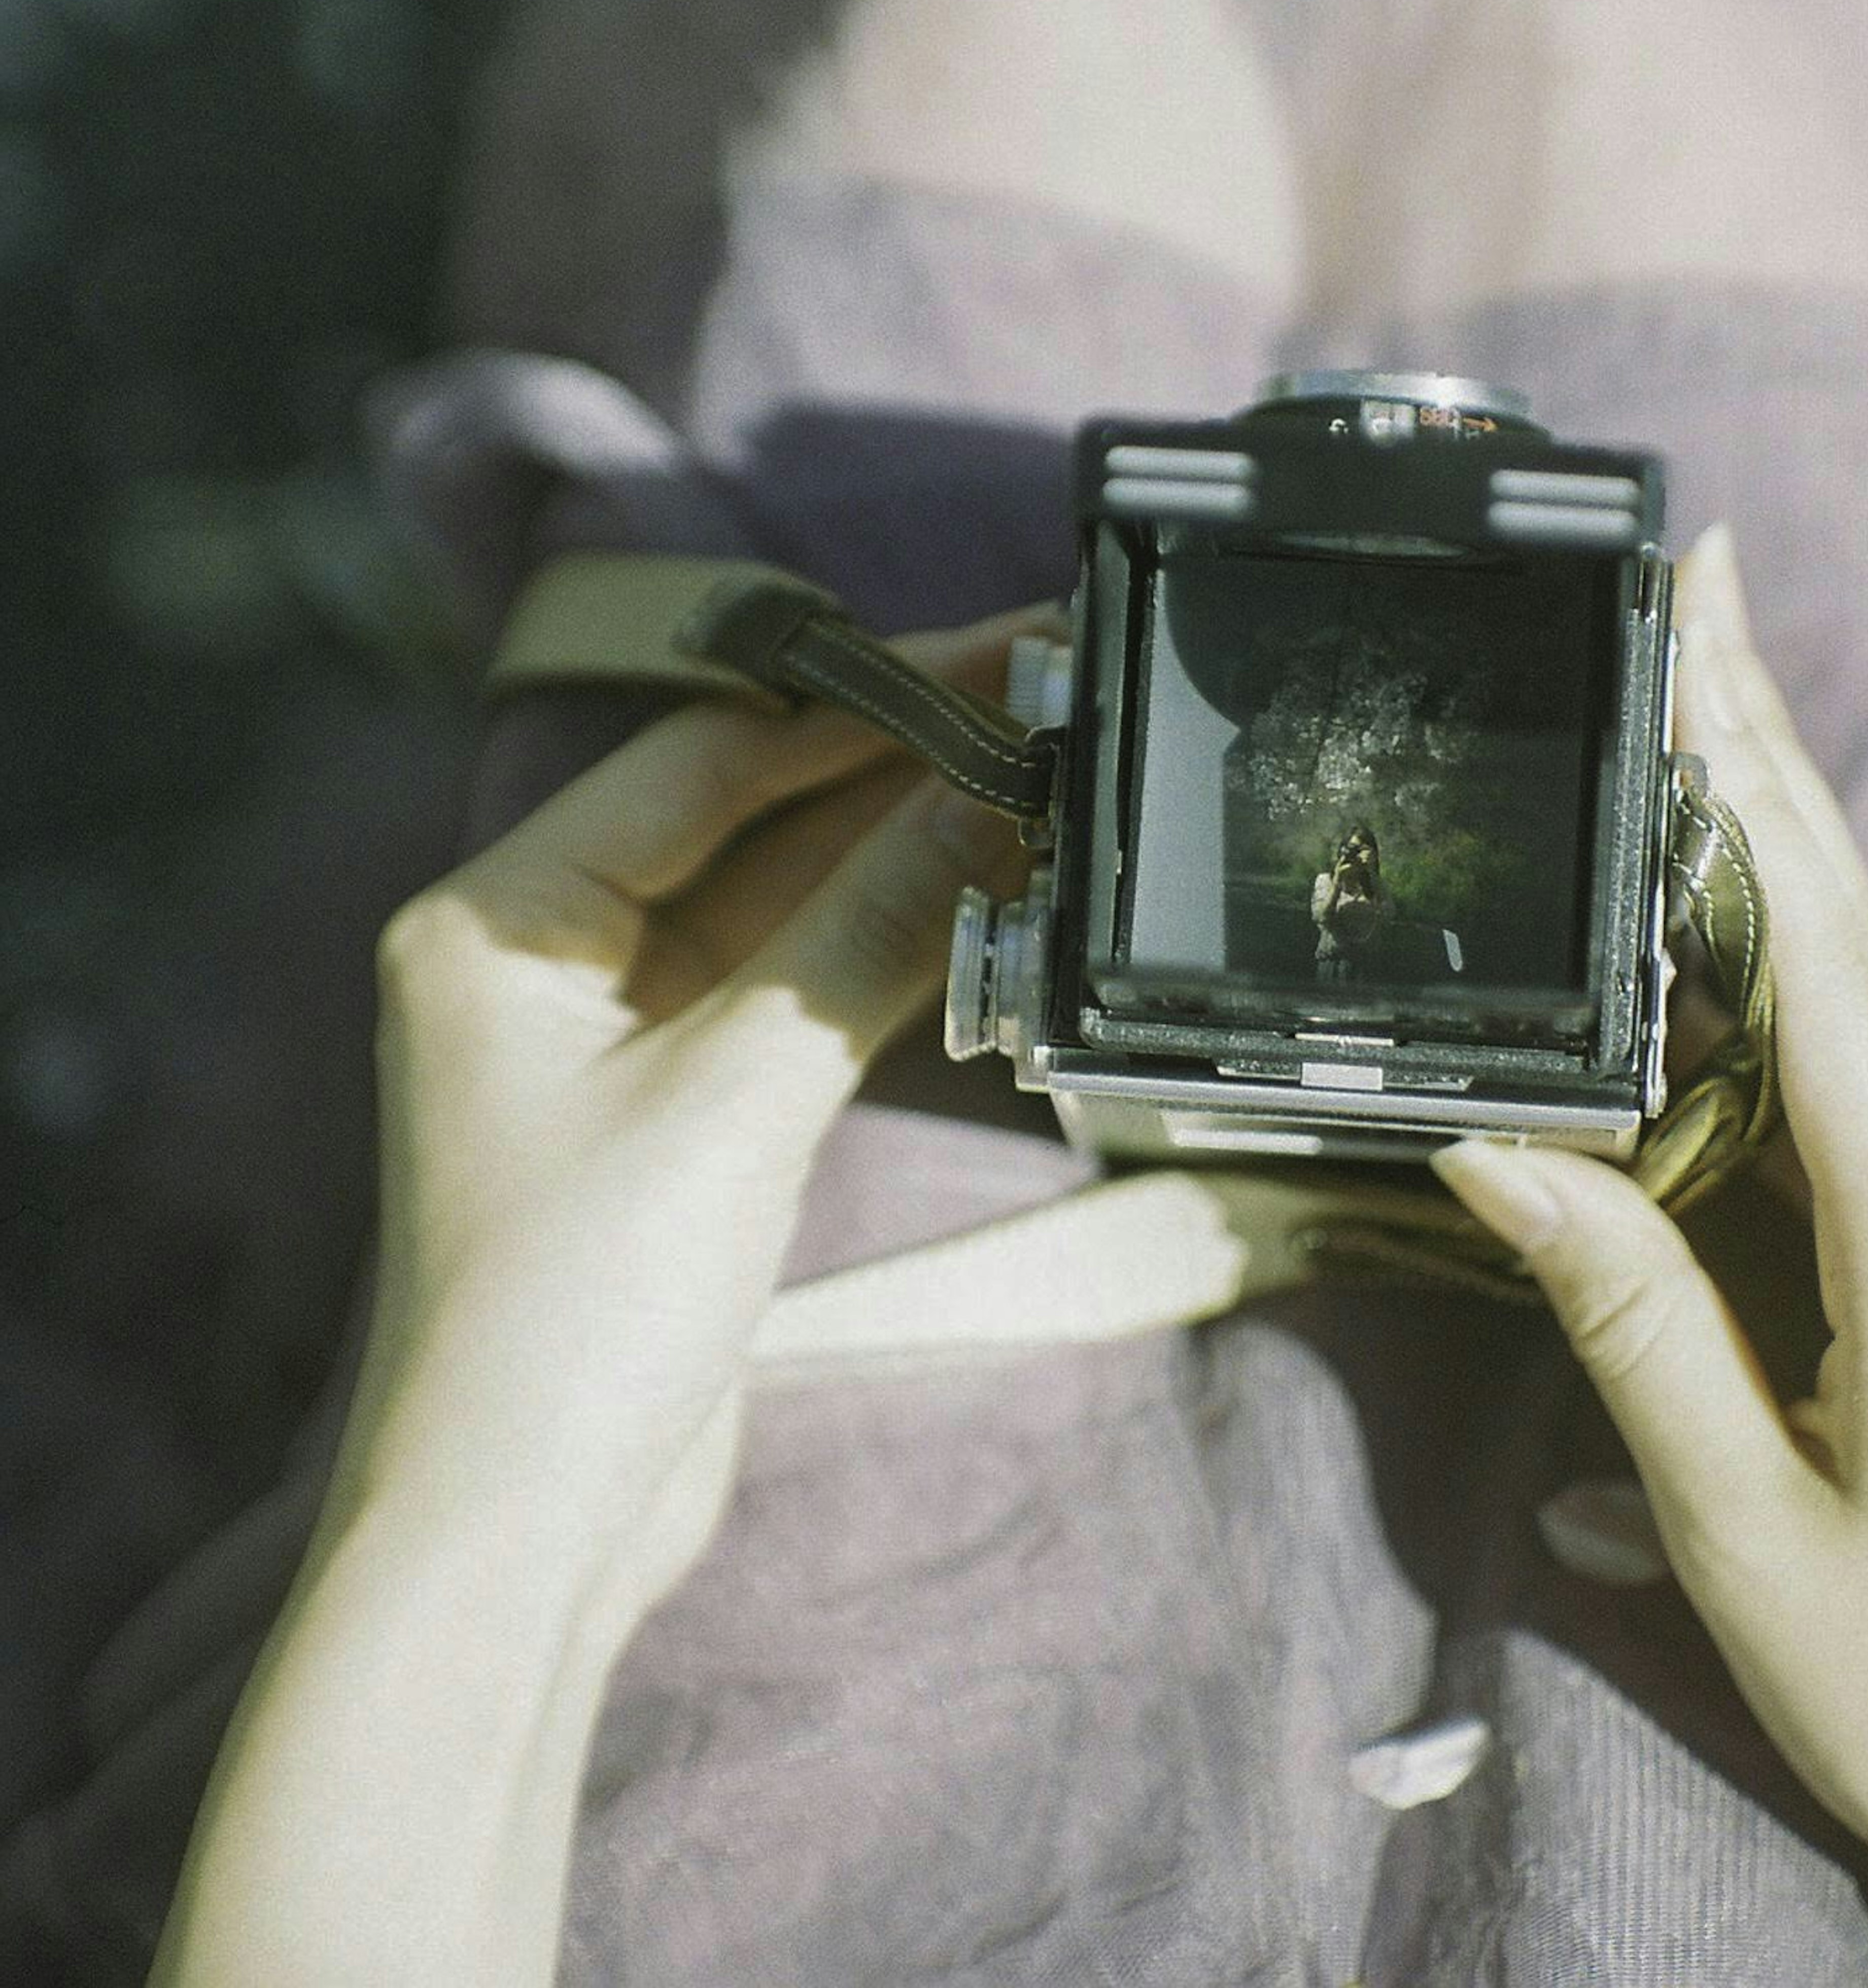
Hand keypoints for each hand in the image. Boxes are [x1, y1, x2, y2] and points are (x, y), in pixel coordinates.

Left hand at [336, 606, 1035, 1637]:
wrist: (522, 1537)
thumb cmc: (572, 1311)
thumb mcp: (736, 1095)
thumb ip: (866, 933)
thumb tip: (988, 798)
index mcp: (497, 916)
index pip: (701, 759)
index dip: (856, 703)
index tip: (987, 662)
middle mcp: (540, 957)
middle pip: (741, 819)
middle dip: (887, 771)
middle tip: (1036, 709)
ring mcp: (609, 1036)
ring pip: (775, 905)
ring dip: (897, 860)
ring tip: (1037, 792)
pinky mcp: (674, 1113)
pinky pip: (788, 992)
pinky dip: (879, 955)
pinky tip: (981, 905)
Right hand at [1434, 524, 1867, 1887]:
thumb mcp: (1763, 1537)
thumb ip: (1636, 1325)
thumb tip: (1497, 1146)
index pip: (1819, 955)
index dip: (1754, 776)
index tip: (1705, 624)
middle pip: (1853, 920)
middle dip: (1766, 746)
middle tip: (1691, 592)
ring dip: (1778, 833)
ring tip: (1688, 714)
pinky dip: (1795, 949)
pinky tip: (1724, 922)